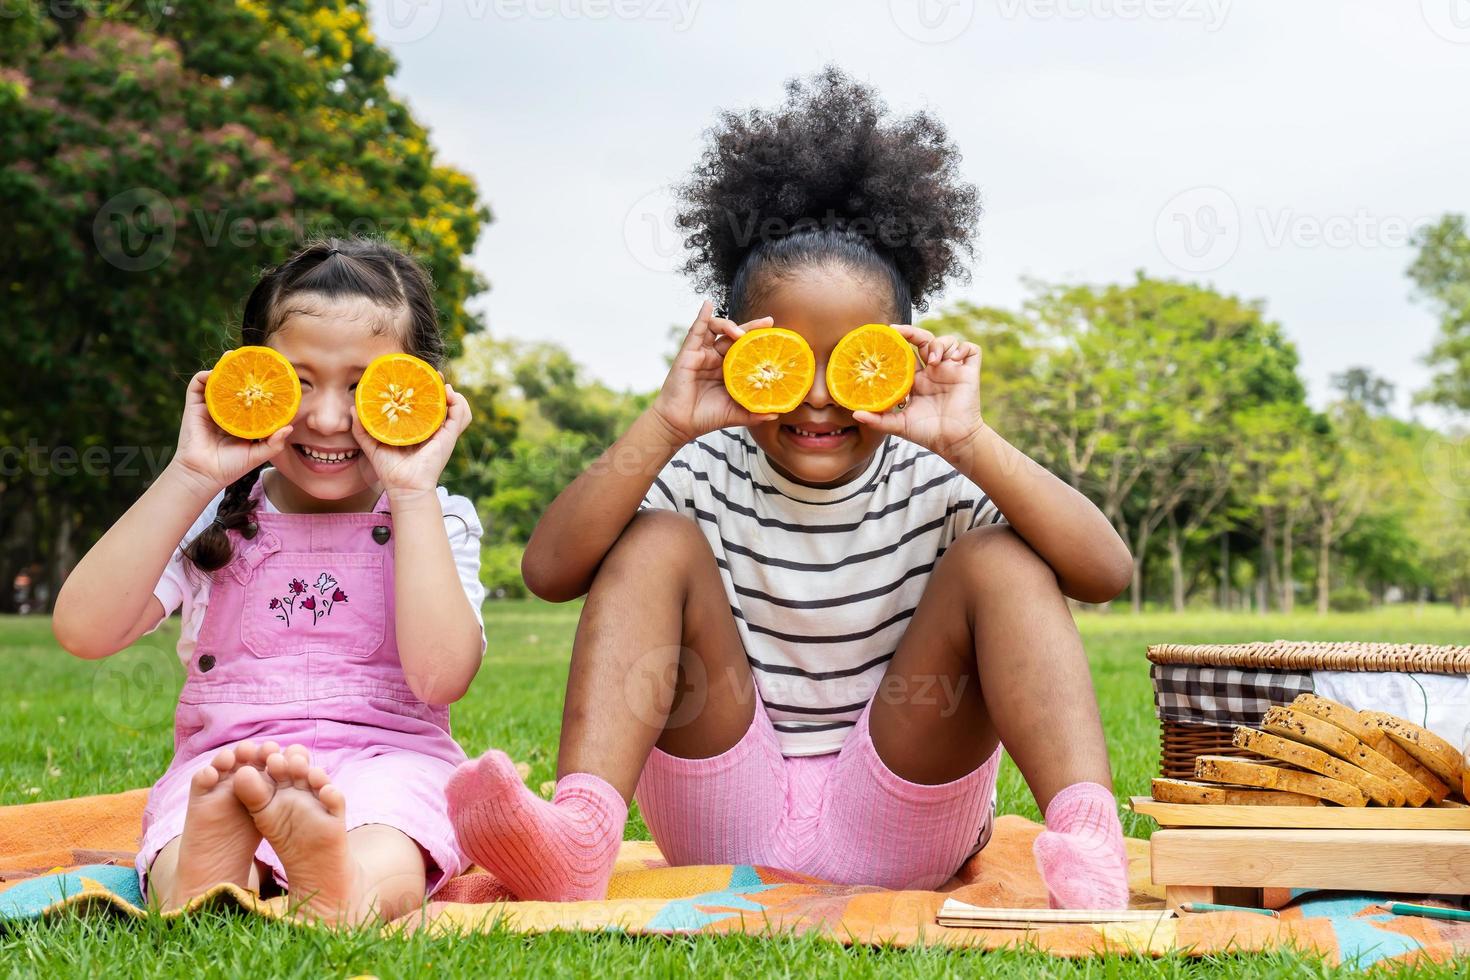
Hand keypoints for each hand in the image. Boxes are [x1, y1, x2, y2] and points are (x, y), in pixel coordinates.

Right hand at [168, 370, 295, 494]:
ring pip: (217, 382)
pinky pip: (197, 386)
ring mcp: (209, 407)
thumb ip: (274, 442)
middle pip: (234, 386)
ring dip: (223, 368)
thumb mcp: (258, 454)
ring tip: (233, 358)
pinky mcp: (193, 407)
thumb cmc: (231, 467)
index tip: (270, 375)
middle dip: (241, 372)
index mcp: (241, 420)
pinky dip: (205, 376)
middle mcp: (225, 411)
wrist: (204, 474)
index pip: (251, 397)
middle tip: (252, 359)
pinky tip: (215, 372)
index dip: (258, 386)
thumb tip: (289, 427)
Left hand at [351, 381, 471, 494]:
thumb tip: (353, 407)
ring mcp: (443, 432)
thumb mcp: (372, 444)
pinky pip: (461, 414)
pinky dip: (458, 402)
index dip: (424, 390)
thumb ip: (362, 427)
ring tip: (442, 385)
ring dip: (453, 394)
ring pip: (458, 407)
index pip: (425, 405)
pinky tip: (448, 394)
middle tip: (430, 375)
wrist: (403, 486)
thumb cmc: (390, 469)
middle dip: (439, 386)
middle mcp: (433, 429)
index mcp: (418, 429)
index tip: (414, 377)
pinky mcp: (450, 436)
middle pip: (443, 403)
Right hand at [648, 301, 780, 444]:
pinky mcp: (688, 353)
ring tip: (740, 333)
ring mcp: (701, 354)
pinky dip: (702, 316)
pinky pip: (695, 330)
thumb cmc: (706, 418)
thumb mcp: (736, 413)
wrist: (680, 425)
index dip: (758, 341)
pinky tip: (708, 305)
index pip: (745, 350)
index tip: (776, 336)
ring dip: (729, 325)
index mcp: (727, 370)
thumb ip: (755, 411)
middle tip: (768, 322)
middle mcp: (715, 359)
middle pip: (734, 336)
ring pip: (716, 329)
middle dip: (751, 328)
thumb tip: (776, 413)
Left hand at [850, 325, 985, 460]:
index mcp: (916, 379)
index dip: (899, 341)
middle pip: (924, 340)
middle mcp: (933, 371)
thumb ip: (878, 419)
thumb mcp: (898, 425)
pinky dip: (963, 348)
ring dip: (940, 344)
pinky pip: (970, 350)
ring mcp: (952, 370)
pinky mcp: (969, 372)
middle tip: (901, 332)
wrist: (952, 442)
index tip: (887, 334)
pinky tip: (953, 360)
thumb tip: (855, 413)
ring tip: (933, 360)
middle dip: (913, 332)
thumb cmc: (926, 433)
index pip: (907, 352)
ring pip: (947, 341)